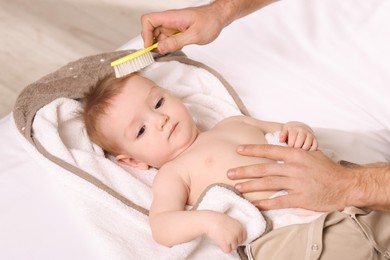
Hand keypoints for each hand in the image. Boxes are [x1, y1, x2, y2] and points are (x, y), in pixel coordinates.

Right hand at [141, 4, 224, 53]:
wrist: (218, 17)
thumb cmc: (209, 21)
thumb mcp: (195, 35)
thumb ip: (177, 42)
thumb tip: (161, 47)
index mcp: (171, 17)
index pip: (148, 20)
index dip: (146, 34)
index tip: (150, 47)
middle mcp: (169, 21)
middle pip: (150, 30)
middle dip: (152, 44)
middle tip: (159, 53)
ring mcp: (172, 26)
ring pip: (158, 37)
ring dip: (161, 47)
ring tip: (170, 52)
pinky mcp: (176, 32)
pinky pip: (166, 39)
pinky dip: (168, 46)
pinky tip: (177, 49)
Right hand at [207, 213, 245, 252]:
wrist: (209, 220)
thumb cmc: (217, 219)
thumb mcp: (230, 220)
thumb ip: (235, 228)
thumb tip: (235, 235)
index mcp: (240, 226)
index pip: (244, 237)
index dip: (238, 239)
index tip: (233, 238)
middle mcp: (238, 232)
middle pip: (238, 243)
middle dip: (232, 242)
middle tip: (225, 237)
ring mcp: (233, 238)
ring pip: (233, 247)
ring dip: (227, 245)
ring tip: (221, 238)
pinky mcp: (227, 244)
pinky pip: (228, 250)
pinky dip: (223, 248)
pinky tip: (220, 241)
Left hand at [228, 144, 354, 211]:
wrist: (345, 184)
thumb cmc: (326, 168)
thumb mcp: (310, 153)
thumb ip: (292, 151)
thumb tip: (278, 145)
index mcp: (295, 154)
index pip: (269, 150)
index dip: (252, 150)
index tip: (238, 149)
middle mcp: (294, 167)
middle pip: (264, 168)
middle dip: (244, 170)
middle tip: (229, 173)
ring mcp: (297, 183)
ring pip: (268, 184)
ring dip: (251, 186)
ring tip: (237, 187)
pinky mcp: (301, 198)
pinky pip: (280, 201)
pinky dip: (266, 203)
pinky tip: (255, 204)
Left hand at [280, 121, 317, 150]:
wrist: (300, 128)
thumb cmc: (291, 131)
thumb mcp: (285, 131)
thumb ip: (282, 135)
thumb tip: (281, 140)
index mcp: (295, 128)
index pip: (292, 138)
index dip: (290, 145)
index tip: (288, 149)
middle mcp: (304, 131)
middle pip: (300, 142)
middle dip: (295, 149)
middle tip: (293, 152)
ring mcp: (310, 135)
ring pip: (307, 145)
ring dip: (302, 151)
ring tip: (298, 153)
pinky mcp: (315, 139)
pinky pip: (315, 146)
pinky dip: (310, 151)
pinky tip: (305, 152)